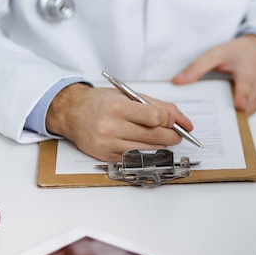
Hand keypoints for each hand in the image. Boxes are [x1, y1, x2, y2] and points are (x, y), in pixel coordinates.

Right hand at [45, 83, 193, 160]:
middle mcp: (111, 126)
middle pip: (154, 136)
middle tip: (176, 135)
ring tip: (161, 138)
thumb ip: (158, 106)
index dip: (170, 120)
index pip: (155, 117)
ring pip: (148, 150)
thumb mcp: (128, 95)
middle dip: (172, 136)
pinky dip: (146, 153)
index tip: (174, 121)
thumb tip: (183, 121)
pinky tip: (145, 145)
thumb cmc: (102, 102)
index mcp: (117, 106)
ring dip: (161, 146)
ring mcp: (108, 144)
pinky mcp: (107, 157)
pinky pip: (136, 158)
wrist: (72, 113)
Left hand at [171, 34, 255, 114]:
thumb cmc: (238, 53)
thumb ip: (197, 67)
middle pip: (243, 107)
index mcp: (247, 74)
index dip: (242, 97)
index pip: (246, 88)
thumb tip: (177, 81)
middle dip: (226, 113)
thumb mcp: (216, 54)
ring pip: (242, 115)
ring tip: (209, 119)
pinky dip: (230, 116)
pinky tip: (216, 115)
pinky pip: (242, 116)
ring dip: (226, 118)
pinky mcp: (254, 107)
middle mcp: (255, 89)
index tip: (238, 105)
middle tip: (207, 120)